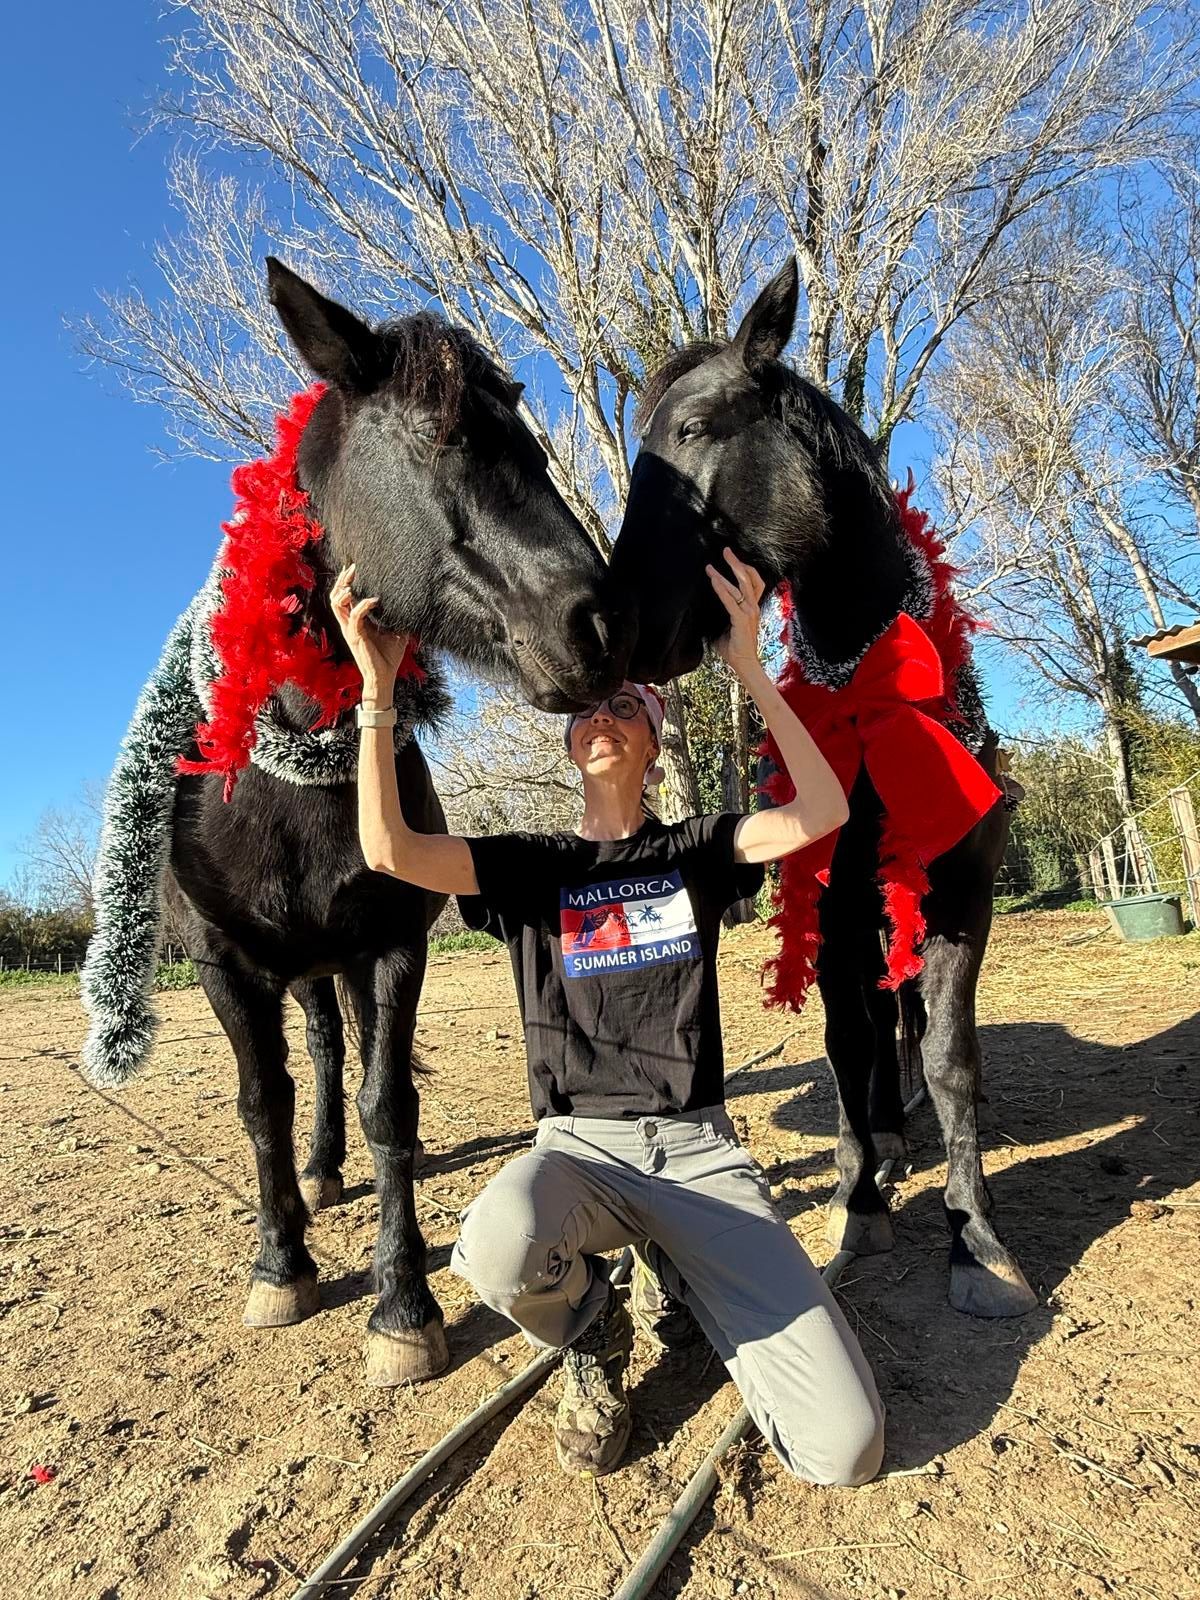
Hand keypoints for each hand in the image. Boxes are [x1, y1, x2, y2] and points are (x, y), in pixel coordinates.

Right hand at [331, 564, 411, 696]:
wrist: (384, 677)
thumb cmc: (388, 657)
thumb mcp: (396, 632)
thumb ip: (397, 618)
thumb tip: (412, 604)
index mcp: (355, 622)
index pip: (344, 597)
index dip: (345, 582)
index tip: (352, 567)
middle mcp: (349, 624)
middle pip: (335, 597)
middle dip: (341, 581)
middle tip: (351, 567)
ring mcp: (350, 630)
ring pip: (337, 604)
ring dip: (343, 591)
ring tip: (352, 582)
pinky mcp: (355, 636)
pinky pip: (355, 616)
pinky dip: (363, 606)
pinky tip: (374, 600)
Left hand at [706, 548, 766, 677]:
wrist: (744, 663)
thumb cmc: (734, 647)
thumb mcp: (727, 625)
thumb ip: (722, 614)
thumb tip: (705, 608)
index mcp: (753, 607)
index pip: (754, 582)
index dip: (745, 568)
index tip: (733, 558)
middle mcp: (753, 607)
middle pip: (749, 578)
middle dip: (736, 563)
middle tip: (726, 551)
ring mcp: (749, 613)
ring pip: (739, 587)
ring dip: (723, 575)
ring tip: (710, 567)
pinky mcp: (742, 620)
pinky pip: (730, 601)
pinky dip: (721, 589)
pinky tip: (713, 581)